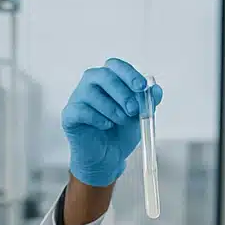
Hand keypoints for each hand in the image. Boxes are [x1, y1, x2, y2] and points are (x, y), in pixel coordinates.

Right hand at [61, 59, 162, 187]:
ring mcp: (77, 99)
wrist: (108, 158)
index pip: (115, 65)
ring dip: (111, 108)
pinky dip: (97, 118)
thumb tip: (155, 89)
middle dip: (122, 93)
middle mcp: (90, 85)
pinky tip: (106, 126)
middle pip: (103, 75)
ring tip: (120, 121)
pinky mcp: (69, 115)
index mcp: (108, 79)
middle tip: (133, 110)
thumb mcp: (141, 116)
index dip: (128, 73)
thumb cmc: (122, 132)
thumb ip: (148, 102)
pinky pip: (80, 110)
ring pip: (90, 92)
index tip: (141, 87)